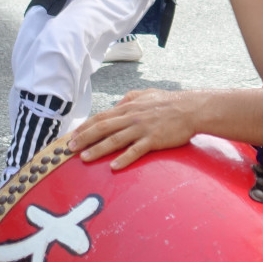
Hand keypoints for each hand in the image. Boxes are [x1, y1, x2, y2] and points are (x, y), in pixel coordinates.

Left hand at [67, 88, 199, 169]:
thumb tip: (116, 106)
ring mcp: (142, 128)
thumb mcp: (147, 94)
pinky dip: (124, 159)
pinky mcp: (154, 139)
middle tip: (69, 149)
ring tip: (84, 158)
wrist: (193, 108)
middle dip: (84, 138)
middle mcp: (132, 117)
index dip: (85, 126)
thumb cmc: (171, 102)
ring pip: (115, 139)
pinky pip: (136, 150)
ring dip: (98, 149)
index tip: (72, 135)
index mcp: (129, 107)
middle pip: (103, 128)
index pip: (101, 117)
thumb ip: (129, 99)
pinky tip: (113, 167)